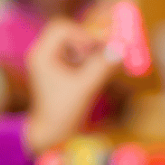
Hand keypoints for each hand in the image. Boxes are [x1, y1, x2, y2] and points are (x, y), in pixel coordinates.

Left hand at [25, 18, 120, 154]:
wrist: (52, 135)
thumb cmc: (63, 113)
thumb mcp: (85, 88)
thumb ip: (103, 67)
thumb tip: (122, 48)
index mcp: (42, 56)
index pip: (62, 29)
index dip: (83, 33)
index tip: (102, 45)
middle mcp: (44, 54)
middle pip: (68, 31)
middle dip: (89, 38)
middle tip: (108, 47)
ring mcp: (51, 62)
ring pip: (74, 43)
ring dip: (91, 49)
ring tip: (104, 62)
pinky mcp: (60, 70)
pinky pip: (77, 55)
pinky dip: (90, 58)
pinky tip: (100, 69)